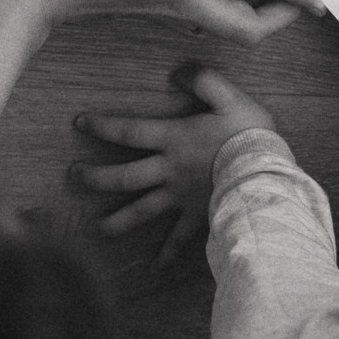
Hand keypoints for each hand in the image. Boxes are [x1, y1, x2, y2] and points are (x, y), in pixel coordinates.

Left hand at [73, 67, 275, 265]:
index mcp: (173, 139)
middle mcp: (169, 170)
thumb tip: (178, 71)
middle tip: (73, 177)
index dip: (102, 127)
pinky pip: (178, 238)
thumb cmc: (249, 134)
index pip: (129, 131)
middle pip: (124, 176)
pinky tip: (154, 267)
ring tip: (99, 228)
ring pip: (142, 211)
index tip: (78, 124)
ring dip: (118, 220)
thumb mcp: (230, 97)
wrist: (266, 175)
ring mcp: (180, 197)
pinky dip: (166, 254)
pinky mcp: (197, 216)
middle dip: (96, 177)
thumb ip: (204, 80)